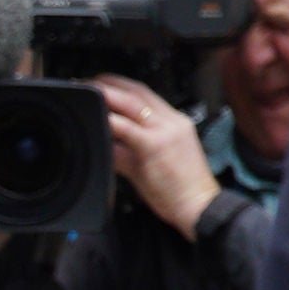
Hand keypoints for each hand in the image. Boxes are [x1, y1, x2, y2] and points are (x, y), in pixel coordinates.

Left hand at [93, 75, 221, 239]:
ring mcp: (164, 132)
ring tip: (88, 95)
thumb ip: (133, 149)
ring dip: (107, 96)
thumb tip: (110, 145)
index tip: (103, 84)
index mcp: (175, 122)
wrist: (200, 206)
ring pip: (131, 103)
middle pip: (138, 91)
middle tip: (88, 83)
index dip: (122, 85)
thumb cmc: (180, 188)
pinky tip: (96, 119)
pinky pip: (126, 129)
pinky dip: (110, 122)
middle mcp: (171, 122)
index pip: (146, 93)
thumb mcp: (157, 160)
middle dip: (110, 83)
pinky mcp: (154, 147)